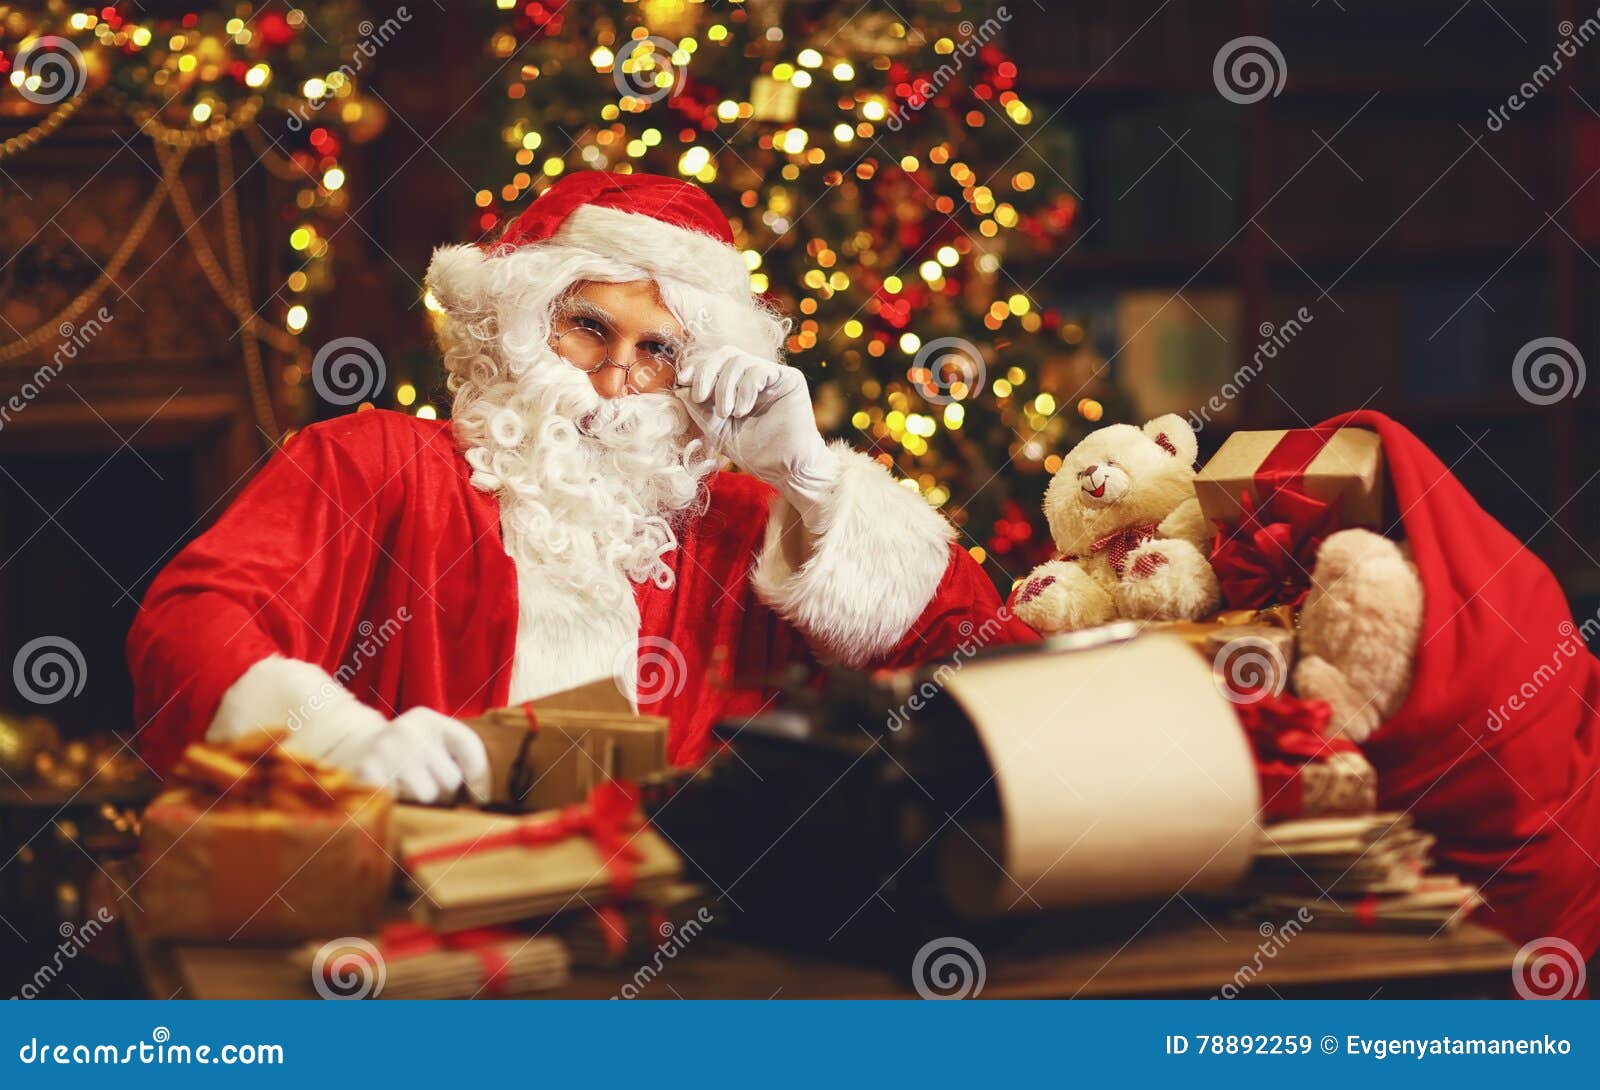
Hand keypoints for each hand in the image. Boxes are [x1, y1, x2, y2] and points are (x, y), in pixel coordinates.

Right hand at [326, 707, 490, 804]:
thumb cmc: (401, 754)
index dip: (480, 775)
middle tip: (421, 782)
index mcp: (427, 719)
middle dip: (443, 790)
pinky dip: (399, 806)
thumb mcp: (427, 741)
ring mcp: (386, 750)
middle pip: (451, 779)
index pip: (468, 746)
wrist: (344, 750)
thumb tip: (483, 796)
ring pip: (428, 796)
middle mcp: (407, 729)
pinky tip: (389, 793)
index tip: (481, 795)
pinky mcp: (367, 773)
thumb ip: (460, 757)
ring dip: (420, 801)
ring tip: (404, 787)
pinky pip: (403, 805)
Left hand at [678, 346, 837, 525]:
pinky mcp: (789, 379)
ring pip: (739, 360)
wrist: (783, 469)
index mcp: (738, 384)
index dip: (697, 367)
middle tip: (701, 397)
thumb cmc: (753, 451)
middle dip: (707, 372)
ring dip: (725, 387)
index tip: (683, 380)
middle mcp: (755, 375)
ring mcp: (772, 375)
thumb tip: (680, 384)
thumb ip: (699, 407)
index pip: (715, 362)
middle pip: (725, 353)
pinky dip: (744, 390)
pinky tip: (742, 411)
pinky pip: (759, 370)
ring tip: (727, 414)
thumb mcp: (715, 429)